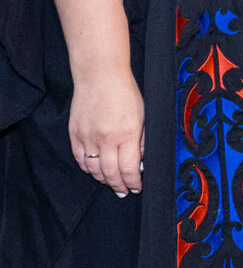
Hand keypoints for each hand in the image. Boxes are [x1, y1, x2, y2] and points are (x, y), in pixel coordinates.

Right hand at [69, 69, 143, 195]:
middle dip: (119, 186)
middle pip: (110, 174)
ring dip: (103, 180)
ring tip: (111, 183)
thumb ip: (141, 141)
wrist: (99, 75)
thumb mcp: (143, 117)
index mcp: (127, 134)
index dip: (134, 183)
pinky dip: (87, 168)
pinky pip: (80, 158)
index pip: (129, 169)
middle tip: (124, 191)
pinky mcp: (74, 134)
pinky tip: (94, 171)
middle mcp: (106, 139)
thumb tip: (139, 163)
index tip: (137, 187)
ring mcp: (88, 137)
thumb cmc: (125, 93)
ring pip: (93, 169)